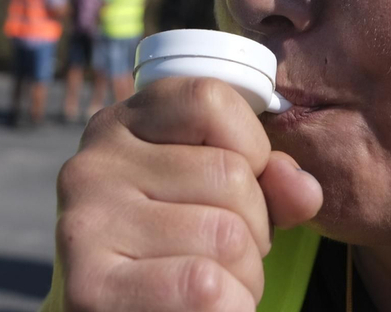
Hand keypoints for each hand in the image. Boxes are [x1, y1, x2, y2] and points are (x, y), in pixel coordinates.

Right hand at [46, 77, 323, 311]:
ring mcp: (86, 224)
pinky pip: (205, 287)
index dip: (251, 148)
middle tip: (227, 257)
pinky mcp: (90, 287)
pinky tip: (204, 311)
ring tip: (215, 288)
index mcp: (121, 127)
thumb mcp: (219, 200)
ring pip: (227, 236)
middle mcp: (92, 166)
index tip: (239, 189)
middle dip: (256, 229)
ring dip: (246, 278)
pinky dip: (231, 307)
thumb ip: (267, 182)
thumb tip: (304, 189)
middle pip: (229, 175)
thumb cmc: (172, 256)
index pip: (210, 99)